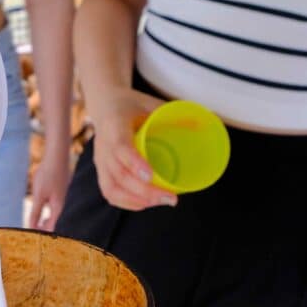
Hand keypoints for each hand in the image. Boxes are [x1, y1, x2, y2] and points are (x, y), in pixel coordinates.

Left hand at [28, 146, 70, 230]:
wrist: (57, 156)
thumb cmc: (48, 175)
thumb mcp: (39, 195)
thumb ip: (36, 212)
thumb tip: (32, 226)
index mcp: (58, 207)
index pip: (51, 227)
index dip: (42, 233)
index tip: (32, 237)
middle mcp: (63, 203)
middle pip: (54, 221)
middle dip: (44, 227)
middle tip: (33, 232)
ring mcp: (63, 196)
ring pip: (55, 213)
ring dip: (46, 219)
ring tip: (37, 223)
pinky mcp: (61, 190)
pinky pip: (55, 205)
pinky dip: (48, 210)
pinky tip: (42, 206)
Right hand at [92, 89, 176, 210]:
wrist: (105, 106)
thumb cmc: (133, 105)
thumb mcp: (152, 103)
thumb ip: (176, 114)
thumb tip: (207, 124)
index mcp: (115, 125)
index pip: (120, 147)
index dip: (134, 163)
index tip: (151, 176)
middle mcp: (104, 145)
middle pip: (119, 174)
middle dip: (144, 190)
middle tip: (170, 198)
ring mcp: (100, 160)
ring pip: (112, 188)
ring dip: (136, 199)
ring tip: (160, 202)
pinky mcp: (101, 171)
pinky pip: (109, 192)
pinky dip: (126, 202)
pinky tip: (145, 204)